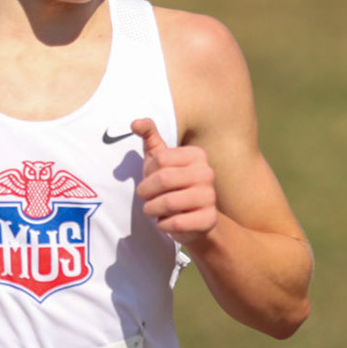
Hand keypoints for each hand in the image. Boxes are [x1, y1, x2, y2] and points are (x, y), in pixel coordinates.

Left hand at [133, 119, 217, 244]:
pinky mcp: (209, 220)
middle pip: (164, 179)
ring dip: (152, 209)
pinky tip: (166, 222)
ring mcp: (210, 197)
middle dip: (147, 192)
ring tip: (153, 210)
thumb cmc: (172, 185)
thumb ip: (149, 136)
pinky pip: (176, 223)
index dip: (148, 172)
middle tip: (146, 197)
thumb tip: (135, 122)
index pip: (161, 159)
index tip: (149, 179)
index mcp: (197, 154)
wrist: (193, 218)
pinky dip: (163, 225)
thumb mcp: (159, 158)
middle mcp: (207, 173)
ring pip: (168, 202)